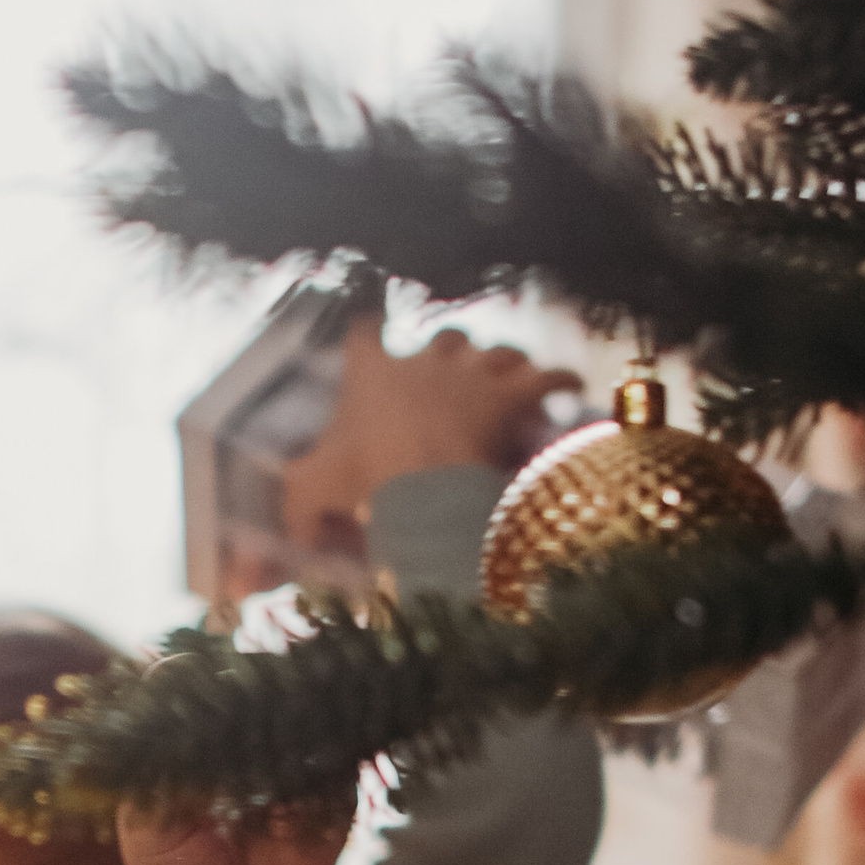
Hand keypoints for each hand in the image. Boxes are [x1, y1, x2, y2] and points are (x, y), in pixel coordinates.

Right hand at [280, 318, 573, 553]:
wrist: (425, 483)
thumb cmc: (364, 480)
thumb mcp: (312, 494)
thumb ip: (297, 508)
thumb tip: (294, 534)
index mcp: (370, 374)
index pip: (364, 333)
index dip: (367, 331)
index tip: (368, 331)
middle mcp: (423, 360)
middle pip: (441, 338)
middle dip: (448, 352)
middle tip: (451, 375)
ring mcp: (472, 371)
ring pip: (495, 350)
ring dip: (503, 361)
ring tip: (511, 375)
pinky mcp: (513, 392)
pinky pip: (547, 376)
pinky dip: (560, 379)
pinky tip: (571, 384)